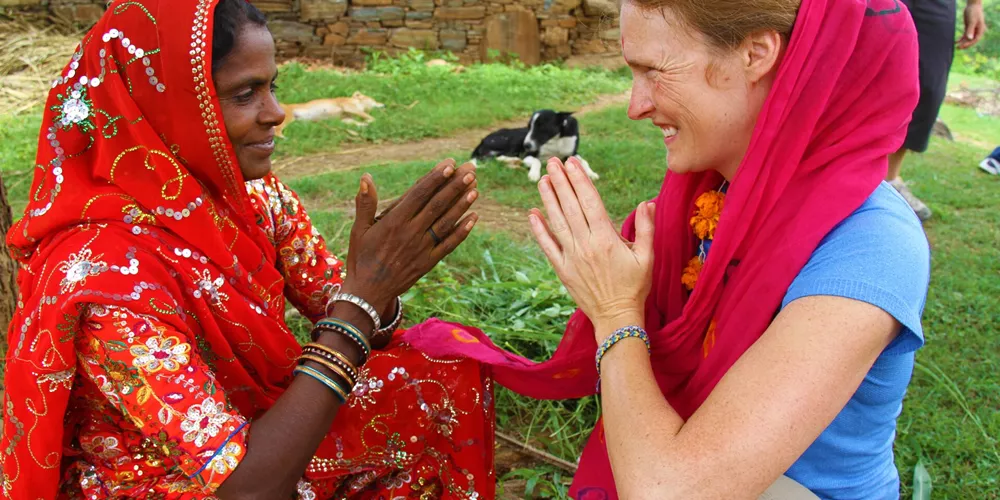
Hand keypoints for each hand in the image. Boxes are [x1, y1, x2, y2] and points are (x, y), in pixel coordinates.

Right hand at [341, 159, 478, 322]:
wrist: (368, 293)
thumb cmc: (361, 257)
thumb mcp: (359, 229)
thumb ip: (365, 203)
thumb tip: (366, 177)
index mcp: (393, 222)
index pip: (419, 194)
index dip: (435, 178)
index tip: (449, 164)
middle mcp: (411, 233)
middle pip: (437, 205)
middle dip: (455, 186)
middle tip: (470, 169)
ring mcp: (422, 248)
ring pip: (446, 222)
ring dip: (462, 205)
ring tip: (475, 188)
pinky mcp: (429, 262)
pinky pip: (449, 244)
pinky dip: (462, 231)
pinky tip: (474, 217)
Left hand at [528, 157, 655, 340]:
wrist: (617, 318)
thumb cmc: (635, 287)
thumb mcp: (647, 257)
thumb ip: (646, 228)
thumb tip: (647, 202)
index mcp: (606, 239)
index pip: (590, 202)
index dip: (580, 180)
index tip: (573, 162)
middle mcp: (586, 245)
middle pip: (570, 207)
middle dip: (561, 182)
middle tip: (552, 162)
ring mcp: (571, 257)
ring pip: (556, 222)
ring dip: (548, 199)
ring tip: (543, 180)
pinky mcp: (562, 269)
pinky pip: (547, 246)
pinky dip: (539, 230)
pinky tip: (533, 214)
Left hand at [958, 2, 986, 49]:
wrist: (972, 6)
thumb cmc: (973, 12)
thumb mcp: (972, 21)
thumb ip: (970, 30)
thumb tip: (969, 38)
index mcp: (980, 30)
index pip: (975, 39)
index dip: (969, 44)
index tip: (962, 46)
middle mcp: (977, 31)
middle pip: (971, 40)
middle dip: (965, 44)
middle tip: (958, 48)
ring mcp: (973, 30)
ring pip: (968, 38)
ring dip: (962, 43)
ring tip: (956, 47)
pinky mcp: (968, 28)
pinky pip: (965, 35)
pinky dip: (961, 39)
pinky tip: (956, 41)